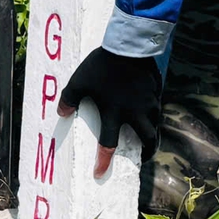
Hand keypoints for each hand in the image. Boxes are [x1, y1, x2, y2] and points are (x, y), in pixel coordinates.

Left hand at [58, 47, 163, 176]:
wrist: (128, 44)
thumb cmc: (101, 65)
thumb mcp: (79, 81)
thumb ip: (68, 99)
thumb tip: (61, 113)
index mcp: (115, 113)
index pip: (109, 144)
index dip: (103, 161)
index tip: (99, 174)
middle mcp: (135, 112)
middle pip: (148, 139)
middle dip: (148, 151)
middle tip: (144, 156)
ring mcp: (148, 101)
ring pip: (156, 123)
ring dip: (153, 132)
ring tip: (148, 135)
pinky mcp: (156, 90)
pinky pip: (157, 106)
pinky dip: (154, 113)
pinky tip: (149, 109)